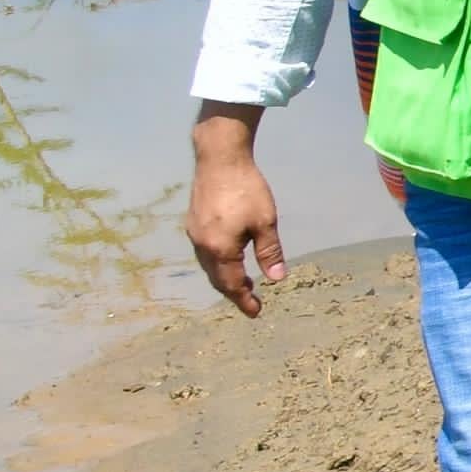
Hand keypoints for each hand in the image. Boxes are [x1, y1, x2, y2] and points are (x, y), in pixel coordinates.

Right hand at [185, 123, 284, 316]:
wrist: (219, 159)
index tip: (255, 312)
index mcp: (219, 249)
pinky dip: (218, 264)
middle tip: (251, 302)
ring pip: (208, 266)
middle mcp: (201, 245)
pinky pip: (204, 253)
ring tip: (244, 285)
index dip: (243, 300)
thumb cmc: (246, 190)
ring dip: (225, 278)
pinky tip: (229, 260)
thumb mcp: (265, 222)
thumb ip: (269, 252)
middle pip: (217, 278)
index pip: (231, 284)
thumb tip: (276, 279)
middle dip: (233, 292)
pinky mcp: (193, 222)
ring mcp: (194, 233)